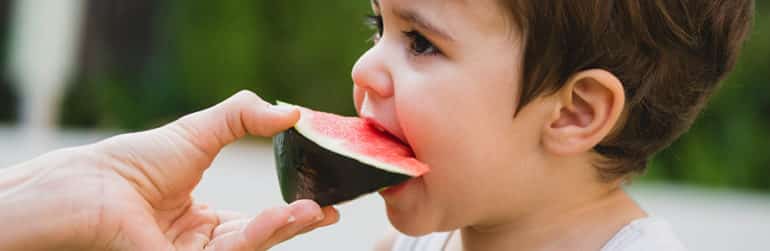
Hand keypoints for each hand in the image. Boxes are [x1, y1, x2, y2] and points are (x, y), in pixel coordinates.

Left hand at [0, 91, 338, 250]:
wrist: (96, 183)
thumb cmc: (139, 160)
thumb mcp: (203, 130)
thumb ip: (246, 116)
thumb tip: (293, 112)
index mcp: (205, 221)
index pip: (258, 223)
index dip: (292, 214)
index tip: (325, 204)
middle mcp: (202, 244)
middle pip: (261, 238)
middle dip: (296, 226)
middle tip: (330, 210)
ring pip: (250, 247)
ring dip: (283, 229)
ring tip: (312, 211)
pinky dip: (258, 235)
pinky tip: (279, 217)